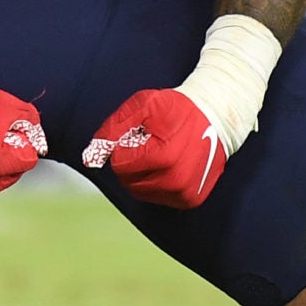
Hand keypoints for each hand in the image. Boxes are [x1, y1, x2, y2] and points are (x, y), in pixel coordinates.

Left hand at [83, 87, 231, 208]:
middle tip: (149, 142)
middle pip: (128, 181)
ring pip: (141, 192)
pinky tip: (169, 164)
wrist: (217, 116)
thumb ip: (113, 129)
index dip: (124, 146)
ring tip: (159, 152)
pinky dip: (157, 183)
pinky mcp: (191, 200)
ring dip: (142, 174)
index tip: (139, 134)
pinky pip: (159, 197)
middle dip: (131, 161)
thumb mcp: (143, 105)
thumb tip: (88, 158)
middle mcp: (175, 182)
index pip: (120, 164)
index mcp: (163, 158)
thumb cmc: (177, 107)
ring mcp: (184, 194)